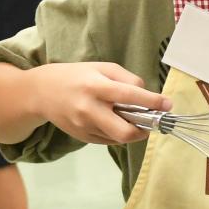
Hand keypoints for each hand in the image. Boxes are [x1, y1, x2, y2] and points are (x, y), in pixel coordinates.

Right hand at [32, 62, 171, 144]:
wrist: (41, 93)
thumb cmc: (76, 76)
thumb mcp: (101, 68)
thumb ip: (125, 78)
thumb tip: (146, 93)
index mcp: (95, 86)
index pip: (128, 96)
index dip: (151, 102)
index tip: (167, 105)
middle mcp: (89, 109)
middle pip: (124, 131)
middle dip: (143, 130)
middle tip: (150, 122)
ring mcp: (84, 127)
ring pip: (118, 138)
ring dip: (131, 131)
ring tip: (130, 117)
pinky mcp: (82, 138)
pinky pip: (109, 141)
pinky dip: (117, 133)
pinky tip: (112, 121)